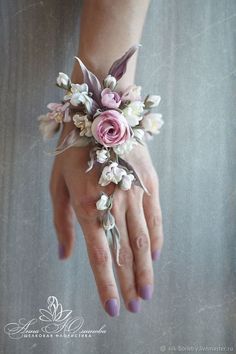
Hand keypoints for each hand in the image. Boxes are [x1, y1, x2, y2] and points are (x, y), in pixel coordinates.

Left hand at [50, 126, 163, 315]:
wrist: (99, 117)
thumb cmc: (72, 153)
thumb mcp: (57, 186)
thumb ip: (61, 223)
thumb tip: (65, 255)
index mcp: (86, 207)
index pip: (100, 256)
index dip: (107, 285)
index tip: (114, 308)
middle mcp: (112, 204)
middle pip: (124, 253)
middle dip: (130, 283)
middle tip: (137, 306)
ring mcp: (133, 193)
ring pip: (142, 240)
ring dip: (146, 269)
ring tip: (148, 291)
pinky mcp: (148, 183)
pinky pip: (154, 217)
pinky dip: (155, 240)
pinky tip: (154, 256)